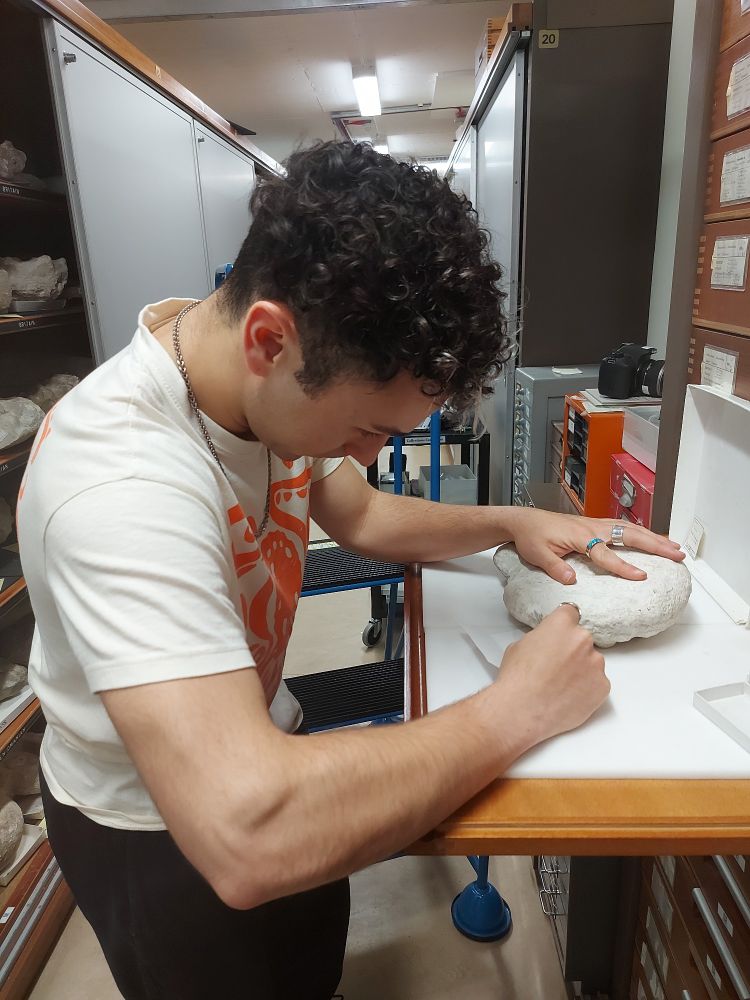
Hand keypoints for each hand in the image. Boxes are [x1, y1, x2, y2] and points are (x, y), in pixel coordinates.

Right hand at [495, 604, 608, 746]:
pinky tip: (568, 696)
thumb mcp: (520, 645)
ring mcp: (596, 663)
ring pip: (591, 662)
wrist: (523, 711)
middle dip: (572, 650)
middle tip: (556, 666)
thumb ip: (541, 638)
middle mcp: (583, 639)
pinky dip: (586, 688)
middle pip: (582, 639)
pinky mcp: (603, 686)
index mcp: (561, 624)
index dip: (564, 624)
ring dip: (580, 669)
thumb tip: (546, 644)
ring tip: (560, 685)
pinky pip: (597, 682)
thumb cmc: (517, 680)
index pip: (570, 612)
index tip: (562, 633)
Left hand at [507, 507, 684, 584]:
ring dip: (654, 537)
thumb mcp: (537, 555)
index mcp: (579, 536)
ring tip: (674, 547)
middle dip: (655, 545)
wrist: (523, 520)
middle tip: (677, 555)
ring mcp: (595, 524)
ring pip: (631, 529)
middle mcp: (591, 527)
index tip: (642, 576)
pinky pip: (623, 527)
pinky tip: (652, 538)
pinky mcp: (595, 524)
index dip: (623, 566)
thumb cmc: (531, 537)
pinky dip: (641, 532)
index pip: (605, 554)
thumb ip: (555, 568)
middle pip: (629, 535)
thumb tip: (572, 582)